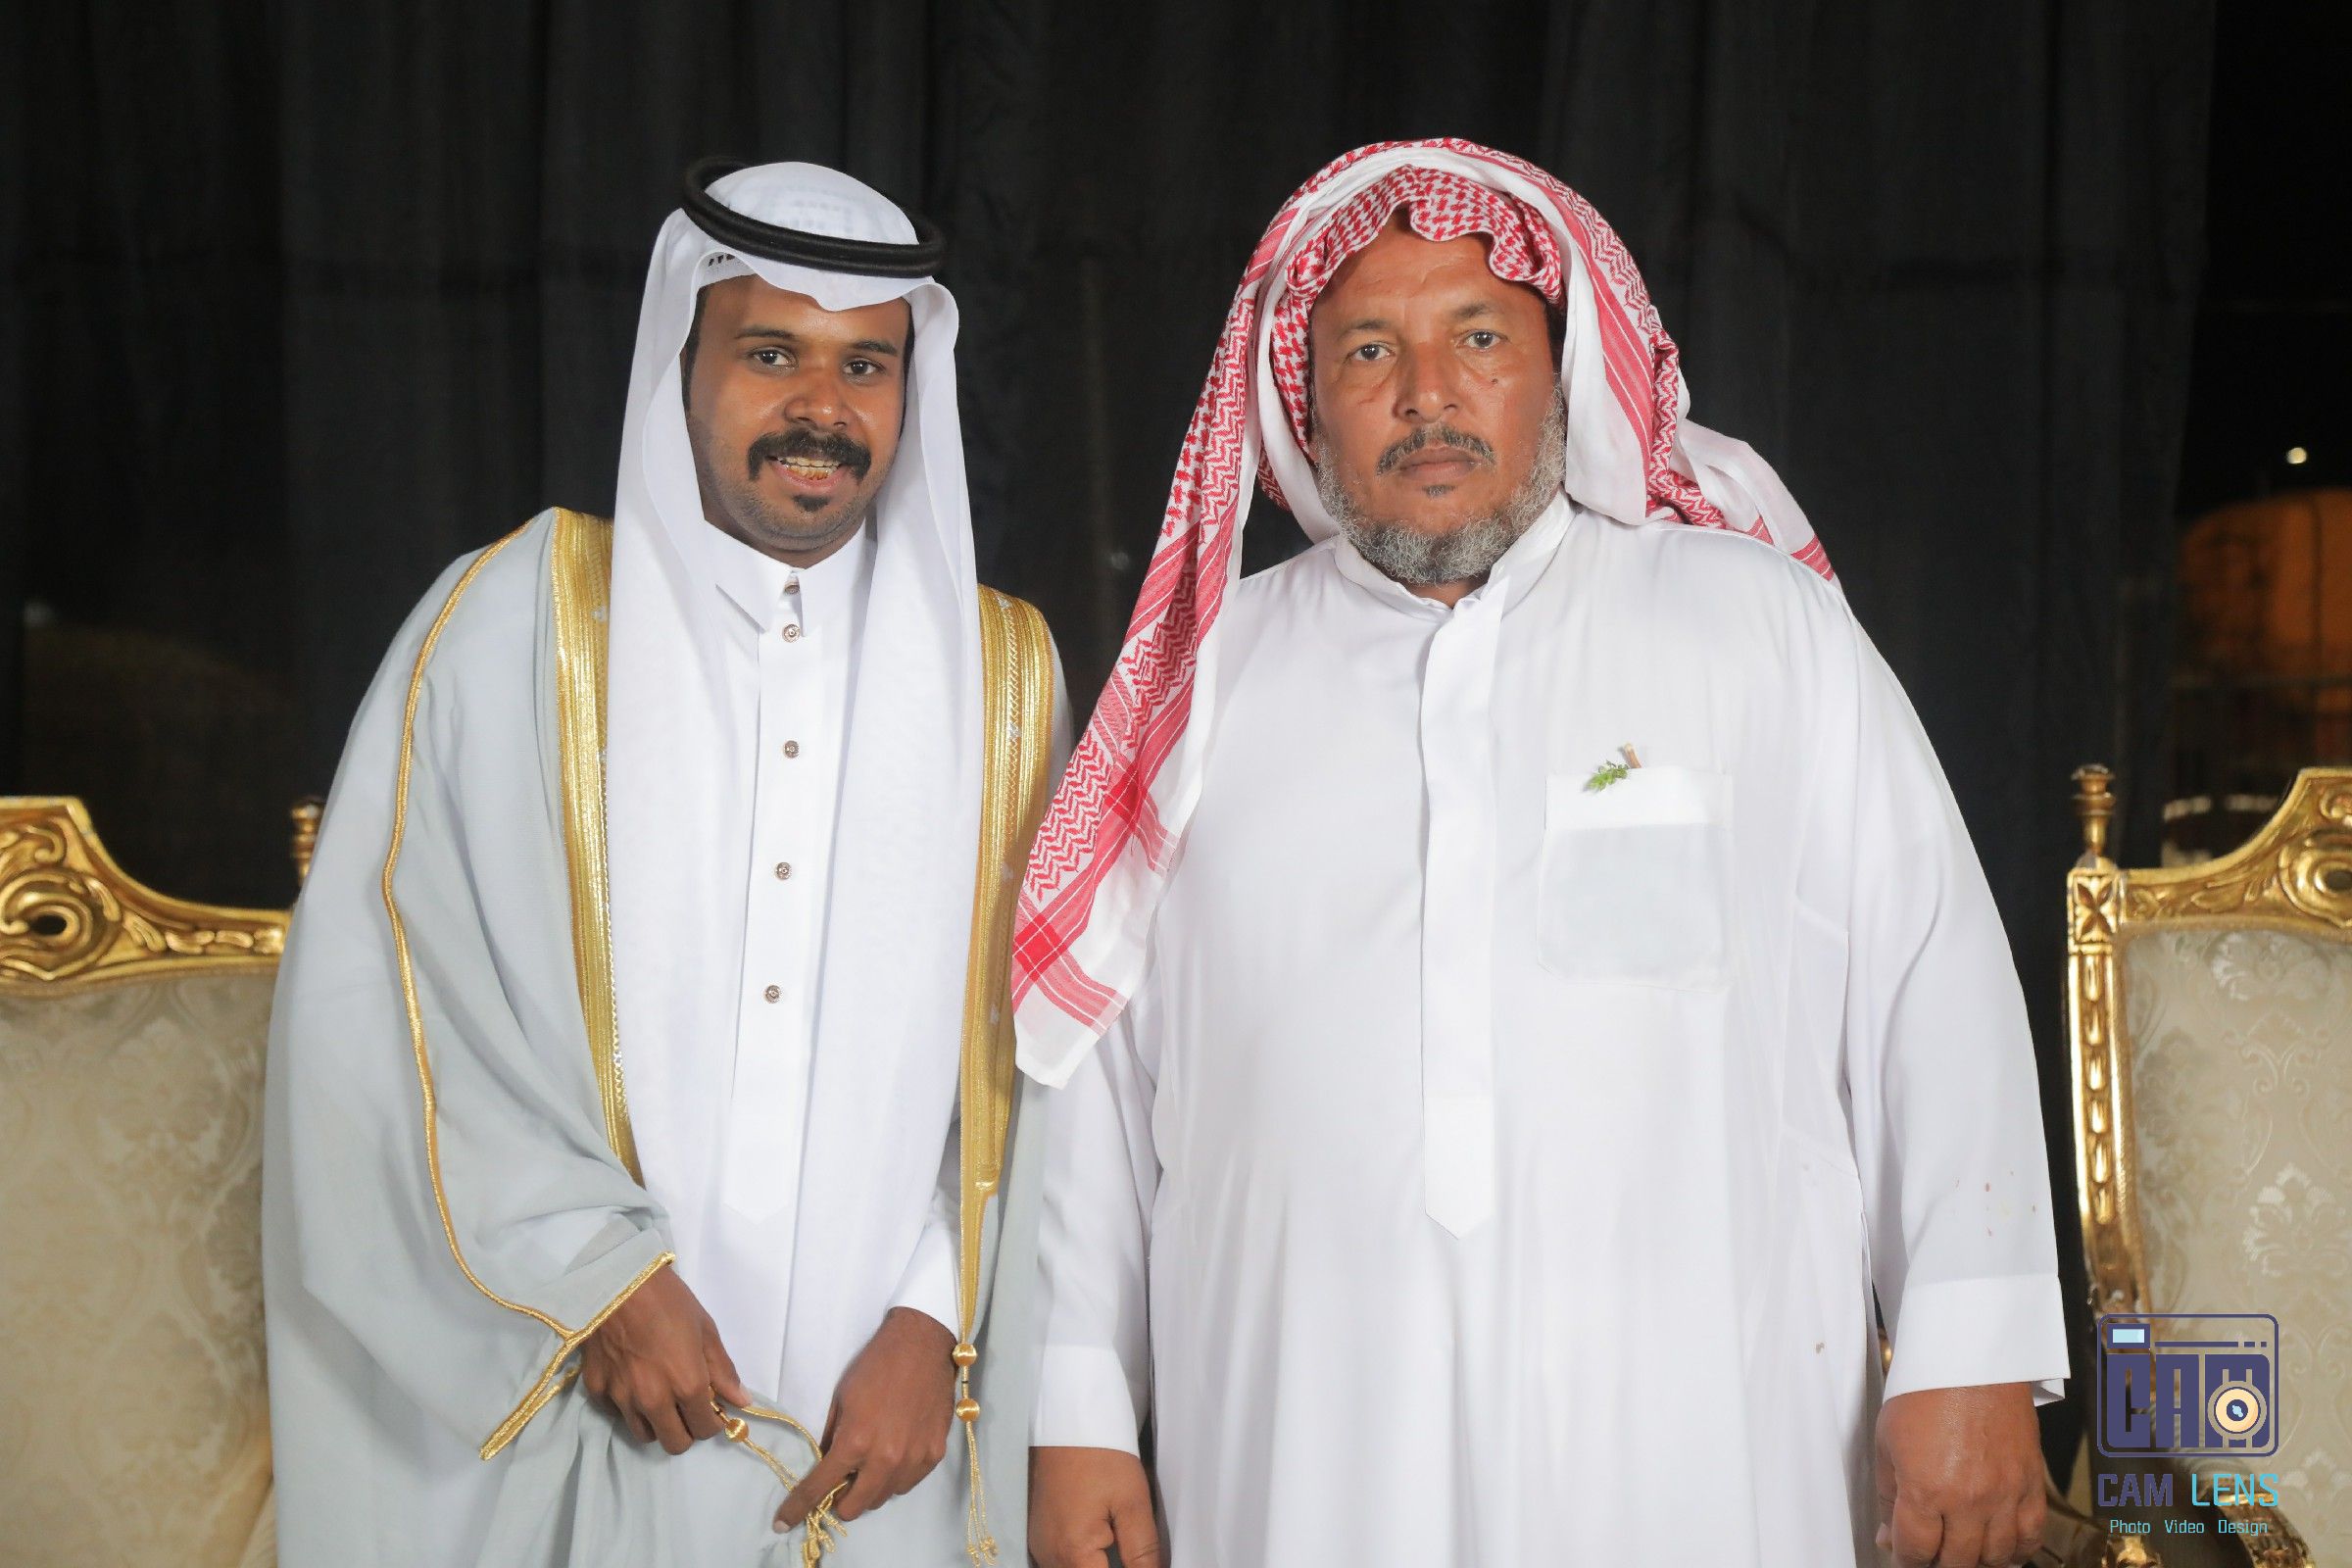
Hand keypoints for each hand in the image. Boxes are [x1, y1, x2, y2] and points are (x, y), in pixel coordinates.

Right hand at [579, 1263, 753, 1454]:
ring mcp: (621, 1398)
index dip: (712, 1421)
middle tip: (686, 1408)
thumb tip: (742, 1401)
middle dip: (686, 1430)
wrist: (617, 1282)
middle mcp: (654, 1401)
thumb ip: (723, 1371)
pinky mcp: (596, 1390)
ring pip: (643, 1435)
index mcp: (686, 1386)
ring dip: (656, 1424)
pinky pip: (616, 1414)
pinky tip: (631, 1383)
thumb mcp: (705, 1330)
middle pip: (674, 1444)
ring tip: (659, 1397)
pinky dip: (627, 1407)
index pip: (705, 1429)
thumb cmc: (669, 1301)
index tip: (710, 1407)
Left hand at [774, 1307, 957, 1530]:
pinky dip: (894, 1478)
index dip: (797, 1508)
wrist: (922, 1345)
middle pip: (854, 1507)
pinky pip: (907, 1484)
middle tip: (840, 1481)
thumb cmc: (875, 1366)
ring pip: (883, 1498)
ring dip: (869, 1488)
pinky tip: (893, 1455)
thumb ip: (831, 1437)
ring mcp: (913, 1460)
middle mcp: (885, 1459)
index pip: (820, 1487)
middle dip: (840, 1500)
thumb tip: (824, 1463)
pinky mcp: (934, 1455)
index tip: (783, 1522)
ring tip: (870, 1463)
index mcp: (856, 1441)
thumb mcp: (841, 1399)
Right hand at [1030, 1446, 1161, 1567]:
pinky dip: (1083, 1558)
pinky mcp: (1038, 1536)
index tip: (1140, 1558)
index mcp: (1073, 1553)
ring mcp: (1040, 1547)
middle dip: (1111, 1567)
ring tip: (1116, 1540)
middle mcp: (1049, 1556)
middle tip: (1129, 1544)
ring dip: (1096, 1565)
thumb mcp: (1133, 1504)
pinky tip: (1099, 1540)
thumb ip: (1142, 1553)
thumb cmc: (1102, 1457)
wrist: (1068, 1422)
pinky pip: (1062, 1562)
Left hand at [1873, 1382, 2044, 1565]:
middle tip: (1930, 1552)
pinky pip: (2031, 1536)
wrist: (1970, 1360)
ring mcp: (2005, 1495)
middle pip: (1956, 1562)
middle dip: (1938, 1562)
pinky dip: (2016, 1550)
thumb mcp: (1887, 1442)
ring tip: (1961, 1549)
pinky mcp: (2031, 1485)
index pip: (1915, 1550)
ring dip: (1975, 1560)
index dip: (1904, 1557)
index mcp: (1926, 1490)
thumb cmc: (1924, 1392)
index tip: (1902, 1553)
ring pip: (1995, 1557)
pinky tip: (2000, 1548)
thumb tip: (1889, 1534)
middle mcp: (1969, 1500)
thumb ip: (1889, 1496)